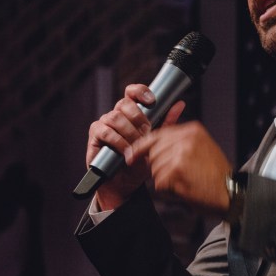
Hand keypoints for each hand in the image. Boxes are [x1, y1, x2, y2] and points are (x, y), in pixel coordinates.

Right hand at [85, 84, 184, 210]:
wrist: (125, 184)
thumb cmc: (139, 162)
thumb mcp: (157, 142)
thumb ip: (166, 123)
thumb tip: (180, 104)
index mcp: (130, 112)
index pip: (132, 92)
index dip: (140, 92)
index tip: (152, 100)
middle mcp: (116, 114)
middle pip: (124, 103)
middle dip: (138, 118)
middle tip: (147, 133)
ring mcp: (104, 123)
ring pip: (115, 117)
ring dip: (130, 132)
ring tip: (137, 145)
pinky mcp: (95, 135)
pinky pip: (106, 132)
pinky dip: (119, 142)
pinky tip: (126, 151)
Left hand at [131, 121, 232, 212]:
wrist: (230, 193)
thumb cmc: (216, 176)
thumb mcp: (202, 148)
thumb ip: (181, 142)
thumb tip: (153, 145)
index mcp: (192, 130)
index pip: (158, 134)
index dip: (142, 146)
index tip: (133, 154)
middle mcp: (187, 138)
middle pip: (154, 151)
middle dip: (158, 166)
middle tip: (175, 175)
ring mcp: (181, 153)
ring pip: (155, 168)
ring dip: (163, 179)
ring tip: (183, 181)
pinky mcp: (177, 170)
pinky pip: (158, 181)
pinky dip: (167, 189)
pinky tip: (182, 188)